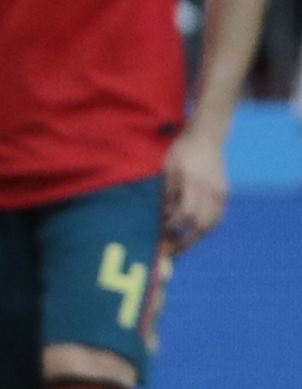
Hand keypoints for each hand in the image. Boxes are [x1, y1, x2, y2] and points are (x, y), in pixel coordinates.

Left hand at [163, 127, 227, 250]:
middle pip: (201, 224)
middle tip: (171, 251)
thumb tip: (163, 217)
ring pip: (212, 224)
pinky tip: (195, 231)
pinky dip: (206, 227)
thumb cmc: (182, 151)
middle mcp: (211, 191)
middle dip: (186, 241)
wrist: (207, 137)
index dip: (173, 226)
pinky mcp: (225, 193)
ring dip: (197, 237)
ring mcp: (221, 193)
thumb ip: (168, 194)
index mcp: (194, 183)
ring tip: (182, 244)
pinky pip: (218, 217)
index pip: (186, 213)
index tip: (162, 233)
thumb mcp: (169, 169)